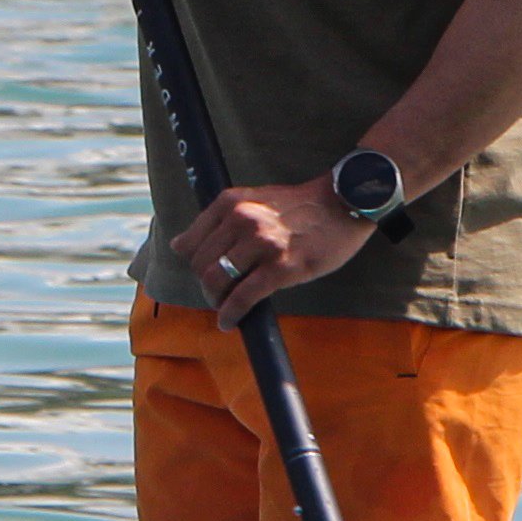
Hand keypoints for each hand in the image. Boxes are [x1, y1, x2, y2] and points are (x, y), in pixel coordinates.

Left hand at [173, 176, 373, 324]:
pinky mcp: (281, 267)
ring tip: (225, 306)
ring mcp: (261, 244)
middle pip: (200, 265)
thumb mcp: (253, 199)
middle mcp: (242, 219)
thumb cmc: (299, 207)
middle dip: (206, 284)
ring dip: (216, 300)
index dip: (194, 264)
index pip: (190, 243)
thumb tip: (179, 246)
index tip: (206, 273)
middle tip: (218, 294)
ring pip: (216, 281)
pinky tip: (229, 321)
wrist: (342, 204)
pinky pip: (243, 297)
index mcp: (231, 202)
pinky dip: (231, 313)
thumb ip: (219, 220)